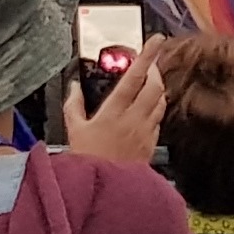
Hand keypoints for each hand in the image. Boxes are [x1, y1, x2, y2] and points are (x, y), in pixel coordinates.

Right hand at [64, 41, 169, 162]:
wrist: (105, 192)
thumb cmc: (87, 162)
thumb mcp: (73, 131)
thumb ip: (73, 105)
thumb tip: (73, 87)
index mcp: (115, 111)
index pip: (135, 76)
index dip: (147, 55)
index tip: (156, 40)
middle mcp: (134, 119)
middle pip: (155, 86)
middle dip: (155, 70)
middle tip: (150, 63)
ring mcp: (145, 133)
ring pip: (160, 102)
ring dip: (158, 89)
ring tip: (150, 83)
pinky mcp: (150, 146)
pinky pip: (158, 121)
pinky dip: (155, 110)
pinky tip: (146, 111)